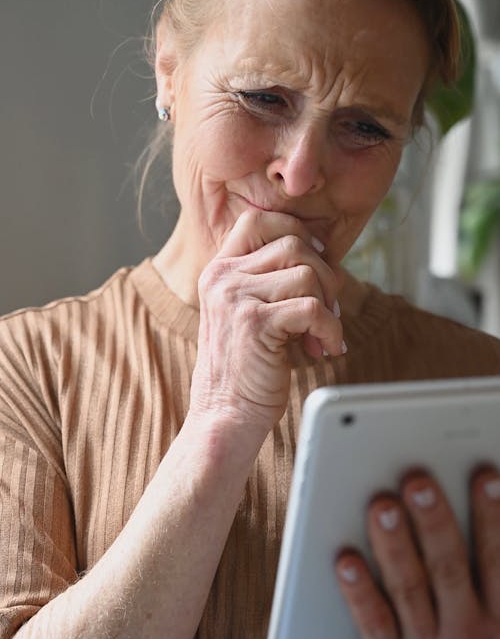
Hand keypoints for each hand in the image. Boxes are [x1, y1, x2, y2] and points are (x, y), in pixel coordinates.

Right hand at [189, 208, 343, 436]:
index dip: (295, 232)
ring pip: (306, 273)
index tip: (316, 261)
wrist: (224, 417)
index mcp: (219, 271)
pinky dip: (330, 330)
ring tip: (322, 336)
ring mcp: (236, 298)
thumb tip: (322, 261)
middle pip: (293, 244)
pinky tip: (326, 349)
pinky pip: (312, 308)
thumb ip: (269, 283)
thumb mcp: (248, 315)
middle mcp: (222, 277)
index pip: (258, 221)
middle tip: (327, 311)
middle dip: (324, 276)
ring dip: (328, 306)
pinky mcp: (254, 323)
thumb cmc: (244, 371)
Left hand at [336, 466, 499, 638]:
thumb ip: (497, 588)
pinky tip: (345, 560)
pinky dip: (359, 592)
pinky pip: (373, 626)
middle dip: (435, 520)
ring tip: (381, 503)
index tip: (485, 475)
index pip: (499, 561)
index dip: (494, 517)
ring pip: (409, 589)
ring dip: (394, 544)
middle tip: (418, 478)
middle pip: (449, 568)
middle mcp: (468, 637)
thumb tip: (493, 531)